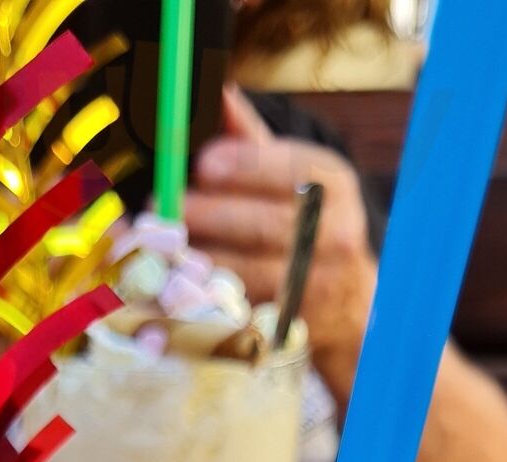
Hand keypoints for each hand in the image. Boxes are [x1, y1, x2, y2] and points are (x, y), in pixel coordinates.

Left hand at [184, 88, 376, 403]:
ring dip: (197, 257)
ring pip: (250, 270)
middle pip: (267, 224)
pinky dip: (203, 295)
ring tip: (157, 243)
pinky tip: (173, 282)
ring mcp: (317, 284)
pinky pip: (241, 308)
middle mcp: (335, 234)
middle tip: (162, 206)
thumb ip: (250, 140)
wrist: (348, 300)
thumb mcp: (290, 176)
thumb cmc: (306, 224)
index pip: (293, 170)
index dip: (247, 166)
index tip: (204, 162)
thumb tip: (215, 93)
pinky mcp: (292, 323)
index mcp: (333, 185)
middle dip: (209, 214)